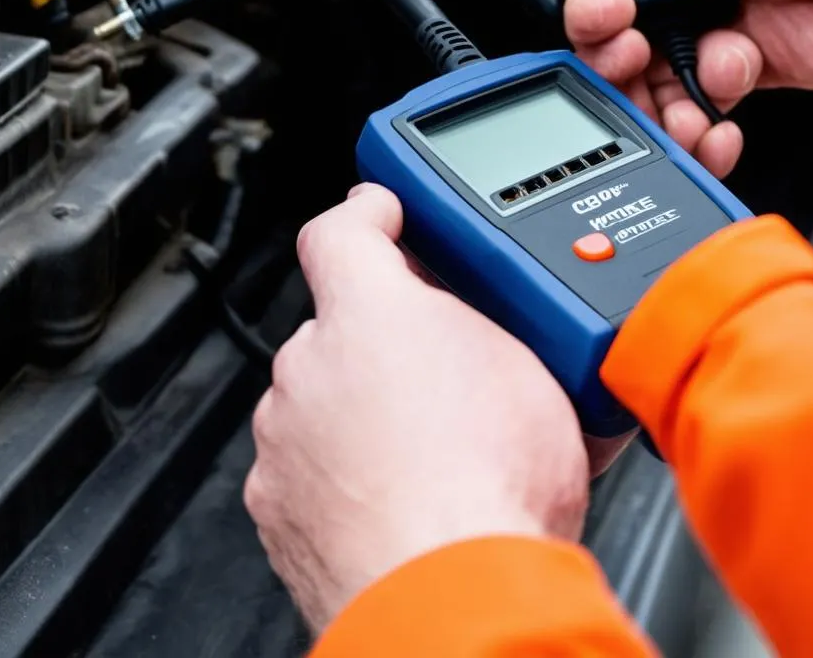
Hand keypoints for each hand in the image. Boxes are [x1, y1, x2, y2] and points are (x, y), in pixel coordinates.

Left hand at [245, 184, 591, 632]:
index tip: (379, 213)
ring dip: (361, 411)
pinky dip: (341, 471)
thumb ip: (503, 323)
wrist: (450, 598)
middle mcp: (310, 365)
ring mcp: (286, 435)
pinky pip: (307, 464)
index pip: (342, 230)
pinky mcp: (276, 501)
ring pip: (321, 399)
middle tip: (442, 375)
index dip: (365, 215)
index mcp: (370, 312)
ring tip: (427, 452)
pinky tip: (396, 494)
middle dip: (385, 341)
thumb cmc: (489, 488)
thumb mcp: (536, 370)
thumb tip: (511, 320)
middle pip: (341, 328)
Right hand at [532, 0, 812, 177]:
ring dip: (641, 97)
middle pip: (597, 34)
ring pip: (634, 82)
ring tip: (672, 94)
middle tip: (631, 42)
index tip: (593, 1)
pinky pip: (687, 110)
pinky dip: (695, 122)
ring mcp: (693, 27)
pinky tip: (719, 94)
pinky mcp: (726, 71)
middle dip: (603, 49)